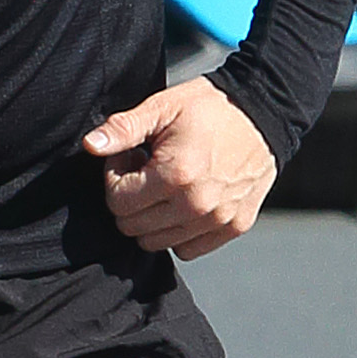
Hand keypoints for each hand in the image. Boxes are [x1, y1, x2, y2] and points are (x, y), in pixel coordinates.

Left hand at [83, 77, 275, 261]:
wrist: (266, 113)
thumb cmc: (212, 107)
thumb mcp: (163, 107)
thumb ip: (124, 129)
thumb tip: (90, 146)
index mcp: (176, 174)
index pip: (117, 202)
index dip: (114, 178)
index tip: (130, 158)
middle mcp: (197, 204)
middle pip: (132, 227)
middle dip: (129, 199)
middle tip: (145, 171)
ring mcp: (218, 219)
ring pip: (156, 243)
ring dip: (151, 217)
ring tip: (165, 185)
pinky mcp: (234, 227)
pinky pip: (186, 249)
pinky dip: (178, 233)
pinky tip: (183, 201)